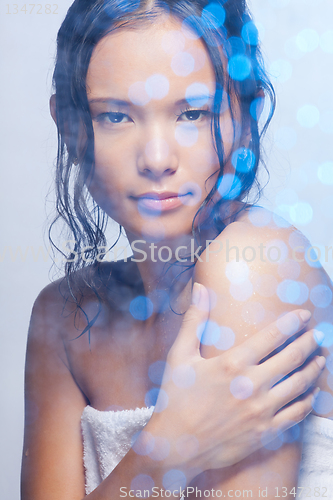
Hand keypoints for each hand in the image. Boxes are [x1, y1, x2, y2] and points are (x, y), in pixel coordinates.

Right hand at [144, 283, 323, 479]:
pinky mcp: (265, 432)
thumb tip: (200, 288)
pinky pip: (296, 414)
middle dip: (309, 342)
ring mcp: (261, 411)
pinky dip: (308, 400)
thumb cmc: (175, 397)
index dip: (292, 322)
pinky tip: (311, 392)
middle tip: (318, 334)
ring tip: (320, 358)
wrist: (174, 445)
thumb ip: (195, 320)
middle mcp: (251, 385)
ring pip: (299, 385)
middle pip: (292, 358)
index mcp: (232, 364)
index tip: (304, 315)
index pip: (272, 336)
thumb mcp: (180, 355)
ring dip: (314, 369)